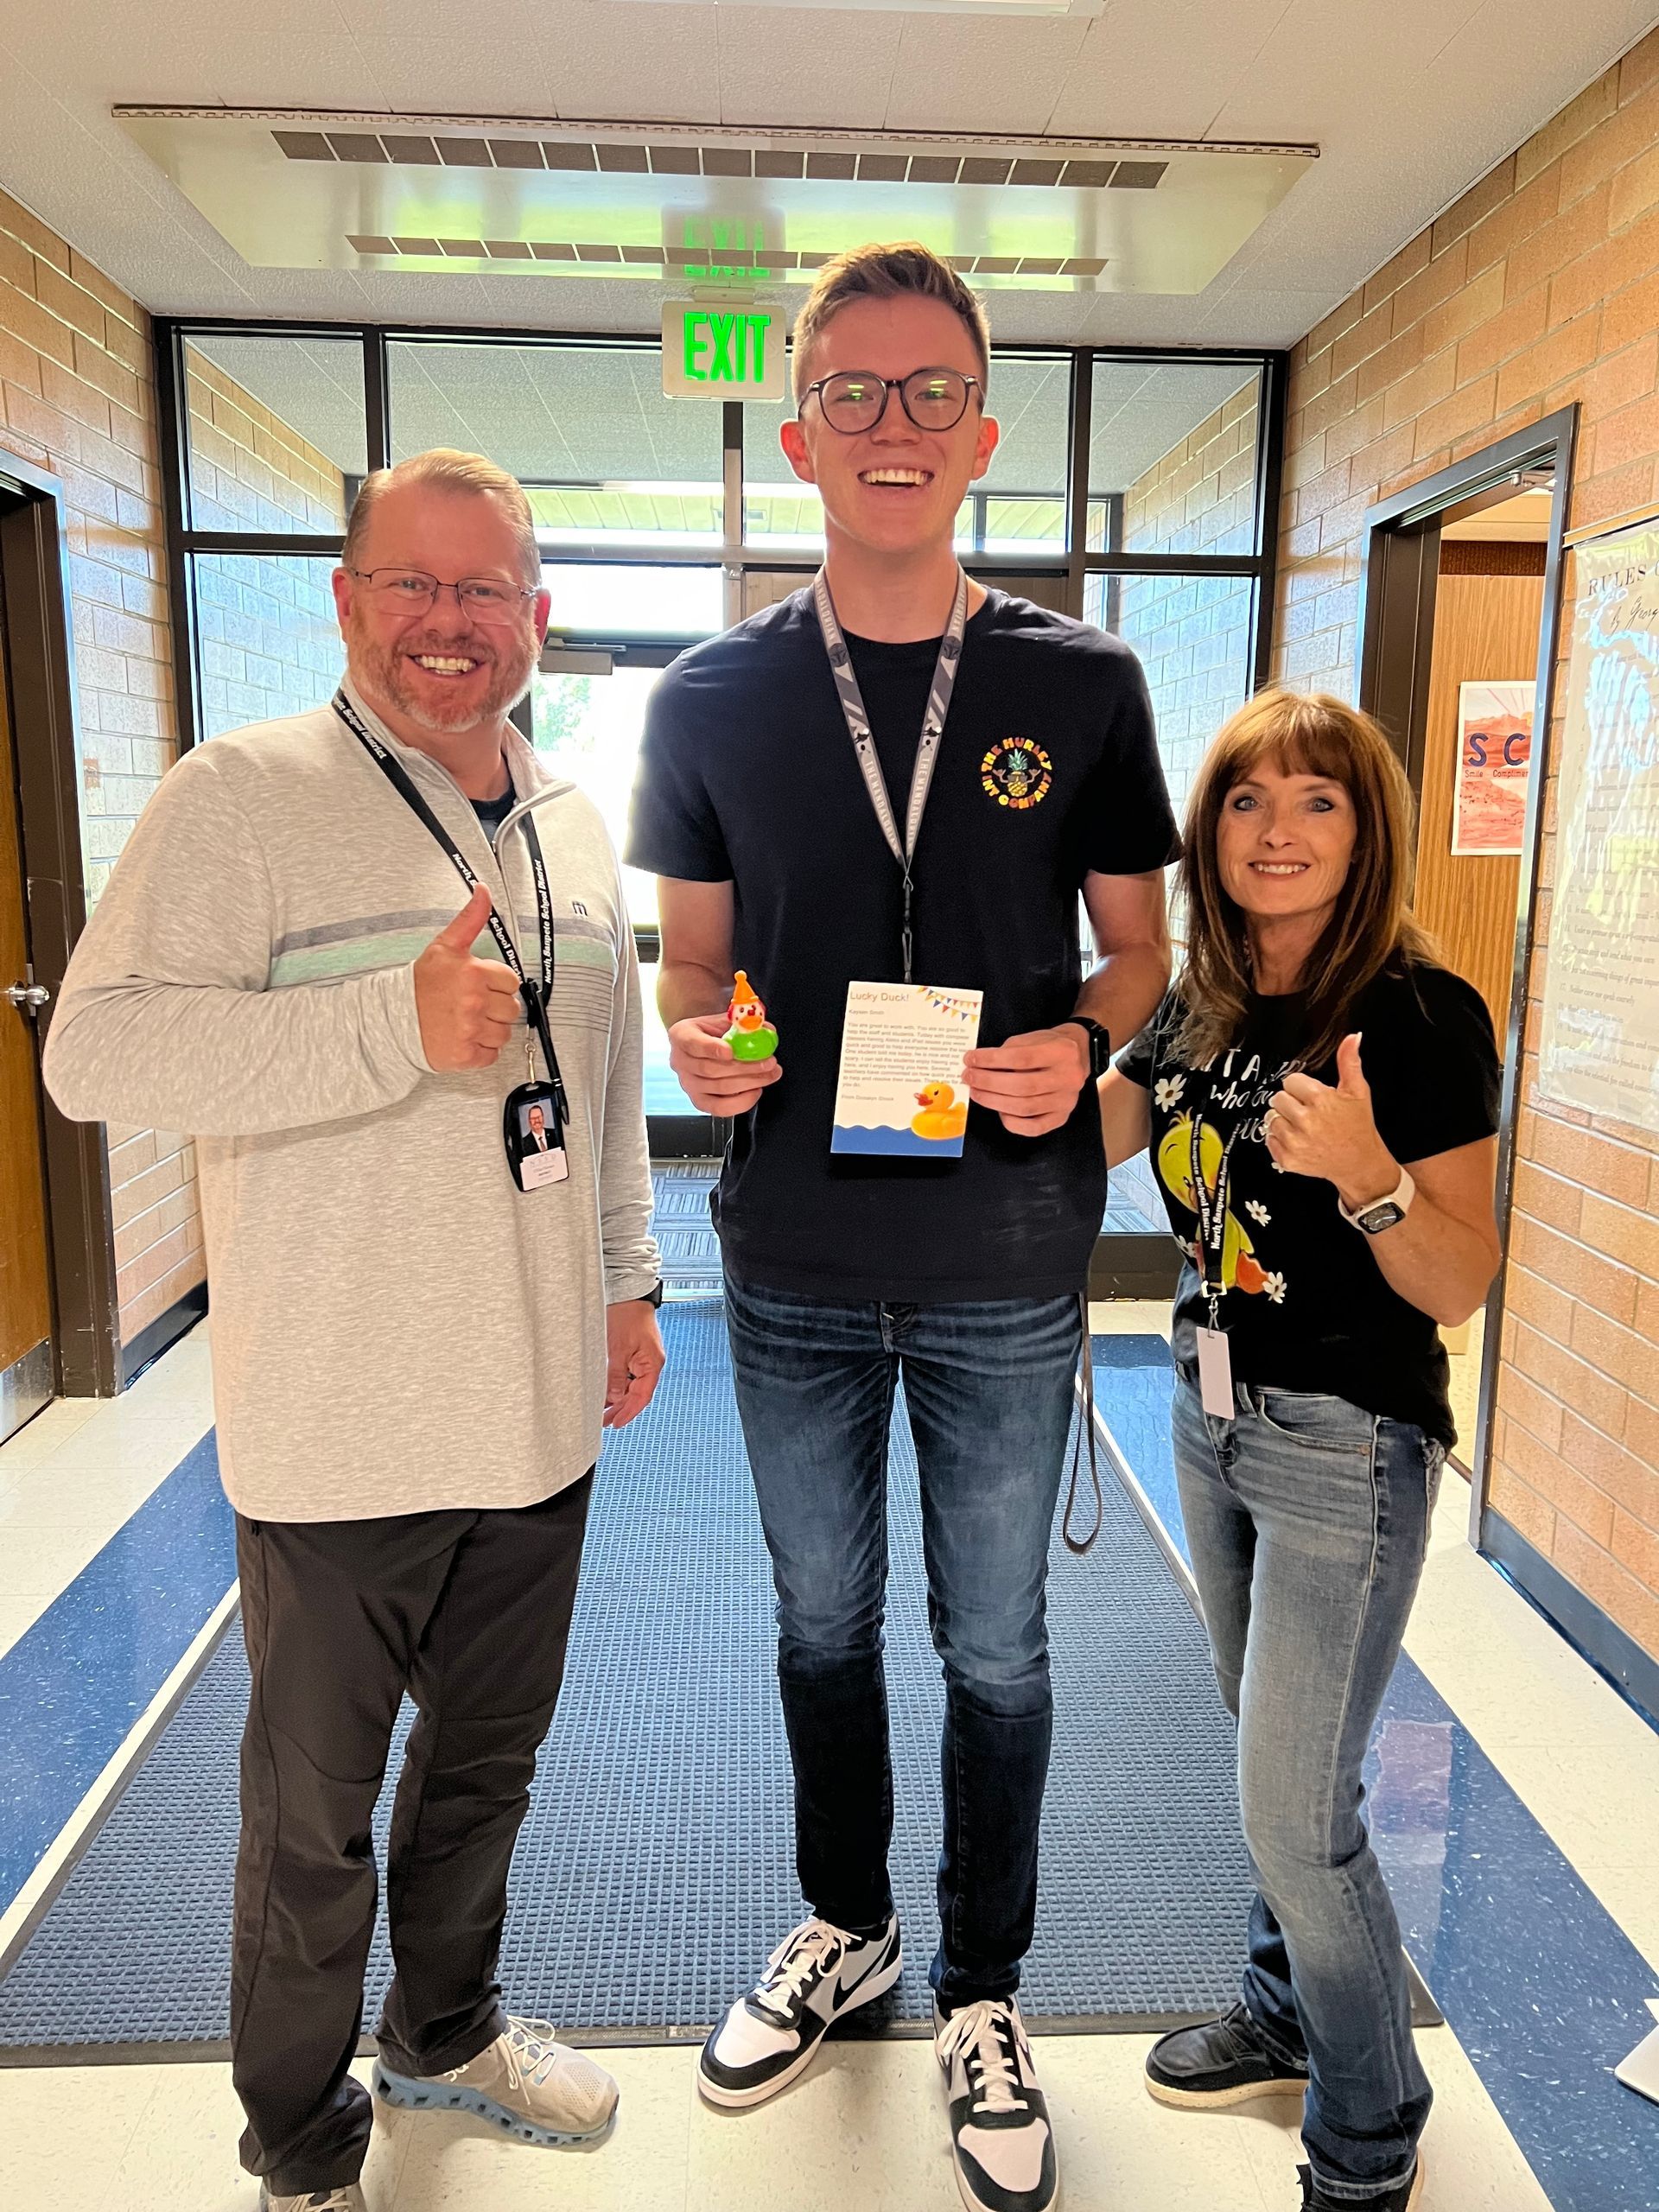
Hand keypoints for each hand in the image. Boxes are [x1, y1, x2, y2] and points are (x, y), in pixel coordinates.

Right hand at [413, 885, 523, 1071]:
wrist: (390, 1020)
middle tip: (471, 1005)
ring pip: (504, 1033)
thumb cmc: (419, 985)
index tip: (479, 985)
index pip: (511, 981)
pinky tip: (464, 1038)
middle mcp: (473, 1002)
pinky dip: (481, 1051)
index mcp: (472, 973)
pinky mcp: (465, 1055)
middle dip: (495, 1007)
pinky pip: (491, 1055)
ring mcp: (470, 1030)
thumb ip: (470, 918)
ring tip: (467, 1022)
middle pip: (511, 1009)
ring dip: (490, 1030)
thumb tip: (484, 890)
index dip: (496, 984)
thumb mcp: (445, 946)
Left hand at [605, 1299, 665, 1427]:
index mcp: (652, 1364)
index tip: (617, 1423)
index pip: (642, 1396)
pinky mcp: (635, 1355)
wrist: (628, 1296)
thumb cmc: (628, 1316)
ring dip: (618, 1399)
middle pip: (637, 1394)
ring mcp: (643, 1360)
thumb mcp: (618, 1349)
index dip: (629, 1412)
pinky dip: (617, 1386)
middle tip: (606, 1422)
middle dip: (622, 1409)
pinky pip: (628, 1376)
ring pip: (631, 1386)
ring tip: (603, 1412)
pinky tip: (606, 1394)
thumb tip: (612, 1397)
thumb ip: (615, 1375)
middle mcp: (650, 1364)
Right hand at [667, 1012, 780, 1115]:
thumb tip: (767, 1031)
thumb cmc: (714, 1031)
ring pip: (719, 1088)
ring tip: (771, 1073)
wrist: (704, 1044)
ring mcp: (688, 1084)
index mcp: (681, 1035)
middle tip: (769, 1062)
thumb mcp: (725, 1020)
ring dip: (750, 1082)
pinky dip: (742, 1101)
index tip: (731, 1051)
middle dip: (745, 1067)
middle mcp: (679, 1061)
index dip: (712, 1049)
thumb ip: (744, 1024)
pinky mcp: (699, 1101)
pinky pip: (720, 1108)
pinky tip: (756, 1090)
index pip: (692, 1043)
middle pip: (711, 1069)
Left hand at [963, 1022, 1089, 1136]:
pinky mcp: (1061, 1117)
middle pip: (1022, 1086)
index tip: (970, 1059)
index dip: (991, 1060)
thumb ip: (1008, 1051)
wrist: (1078, 1056)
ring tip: (976, 1092)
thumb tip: (978, 1067)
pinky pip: (1033, 1128)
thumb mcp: (1031, 1038)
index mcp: (1062, 1052)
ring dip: (993, 1101)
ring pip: (1025, 1108)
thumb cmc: (1048, 1046)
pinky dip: (1011, 1122)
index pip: (1021, 1058)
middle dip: (988, 1082)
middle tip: (969, 1077)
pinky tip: (997, 1110)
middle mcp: (1069, 1078)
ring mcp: (1066, 1101)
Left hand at [1265, 1034, 1397, 1206]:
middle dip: (1292, 1103)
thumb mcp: (1358, 1091)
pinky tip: (1299, 1140)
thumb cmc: (1358, 1127)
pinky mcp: (1287, 1158)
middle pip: (1278, 1098)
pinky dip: (1280, 1140)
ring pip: (1271, 1118)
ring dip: (1284, 1121)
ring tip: (1304, 1127)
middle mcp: (1305, 1121)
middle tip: (1310, 1113)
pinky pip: (1268, 1138)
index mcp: (1320, 1099)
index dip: (1302, 1089)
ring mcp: (1295, 1141)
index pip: (1290, 1081)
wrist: (1359, 1163)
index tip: (1313, 1098)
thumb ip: (1349, 1062)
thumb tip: (1352, 1037)